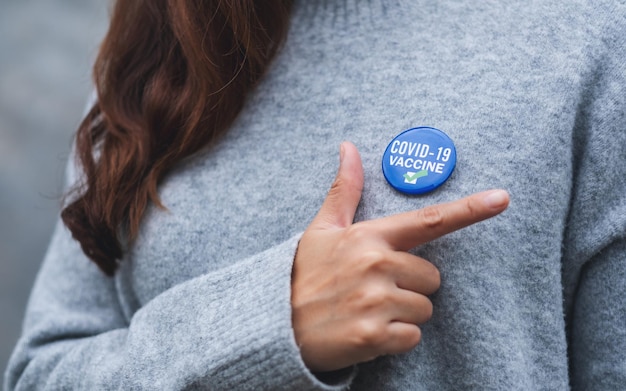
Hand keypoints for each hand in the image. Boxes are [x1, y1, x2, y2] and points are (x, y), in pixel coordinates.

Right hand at [291, 141, 508, 371]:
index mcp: (369, 237)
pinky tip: (368, 332)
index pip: (428, 221)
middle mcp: (376, 265)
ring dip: (402, 315)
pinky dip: (395, 340)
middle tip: (374, 291)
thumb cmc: (305, 275)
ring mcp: (376, 301)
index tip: (502, 198)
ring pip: (424, 309)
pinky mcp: (375, 336)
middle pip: (433, 278)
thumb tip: (348, 147)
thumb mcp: (321, 229)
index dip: (470, 209)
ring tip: (367, 311)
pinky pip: (412, 337)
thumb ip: (345, 190)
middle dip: (412, 287)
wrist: (278, 326)